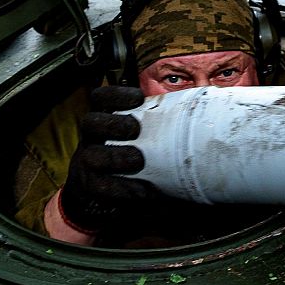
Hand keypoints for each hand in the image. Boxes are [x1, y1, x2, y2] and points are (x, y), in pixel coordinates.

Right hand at [55, 86, 153, 234]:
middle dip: (112, 124)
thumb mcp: (144, 135)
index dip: (116, 95)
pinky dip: (122, 188)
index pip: (101, 98)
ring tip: (137, 161)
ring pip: (91, 155)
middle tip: (134, 130)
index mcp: (104, 118)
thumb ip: (159, 123)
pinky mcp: (91, 186)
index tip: (139, 98)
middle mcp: (92, 137)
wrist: (109, 189)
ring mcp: (88, 162)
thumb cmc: (135, 154)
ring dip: (115, 157)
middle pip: (90, 122)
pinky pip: (100, 187)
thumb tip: (197, 112)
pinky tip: (141, 189)